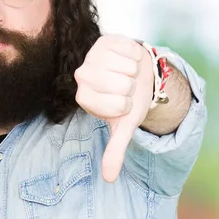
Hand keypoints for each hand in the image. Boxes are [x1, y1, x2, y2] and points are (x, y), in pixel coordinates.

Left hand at [74, 35, 153, 181]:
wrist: (137, 74)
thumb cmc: (128, 100)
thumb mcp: (123, 126)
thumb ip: (114, 150)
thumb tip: (109, 179)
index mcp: (84, 97)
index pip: (117, 104)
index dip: (126, 104)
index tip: (121, 102)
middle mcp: (82, 75)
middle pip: (122, 85)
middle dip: (131, 88)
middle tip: (125, 86)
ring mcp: (92, 55)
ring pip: (127, 68)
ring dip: (134, 71)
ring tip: (127, 73)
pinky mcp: (106, 39)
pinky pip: (131, 50)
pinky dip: (135, 56)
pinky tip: (128, 59)